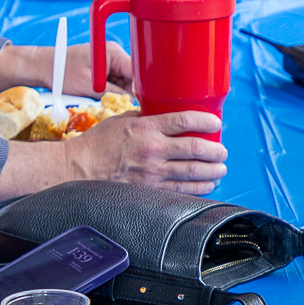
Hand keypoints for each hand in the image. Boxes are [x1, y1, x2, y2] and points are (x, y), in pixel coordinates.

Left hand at [0, 40, 133, 93]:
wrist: (45, 67)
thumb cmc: (63, 71)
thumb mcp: (88, 85)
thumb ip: (111, 93)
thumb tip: (130, 103)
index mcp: (114, 53)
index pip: (138, 71)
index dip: (142, 88)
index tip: (143, 104)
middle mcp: (115, 56)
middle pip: (133, 78)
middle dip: (131, 94)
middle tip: (126, 109)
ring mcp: (110, 64)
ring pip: (125, 84)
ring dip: (121, 96)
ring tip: (113, 106)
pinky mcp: (105, 71)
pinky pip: (116, 85)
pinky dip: (113, 94)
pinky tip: (107, 101)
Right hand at [75, 111, 227, 193]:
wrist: (81, 168)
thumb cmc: (99, 143)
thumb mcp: (122, 120)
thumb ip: (147, 118)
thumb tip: (167, 114)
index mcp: (146, 127)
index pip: (184, 120)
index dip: (205, 120)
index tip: (216, 123)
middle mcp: (152, 149)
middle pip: (195, 148)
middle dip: (216, 150)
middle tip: (223, 151)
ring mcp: (152, 172)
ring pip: (193, 172)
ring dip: (212, 170)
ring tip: (220, 168)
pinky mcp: (149, 190)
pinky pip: (181, 190)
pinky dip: (198, 188)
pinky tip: (207, 185)